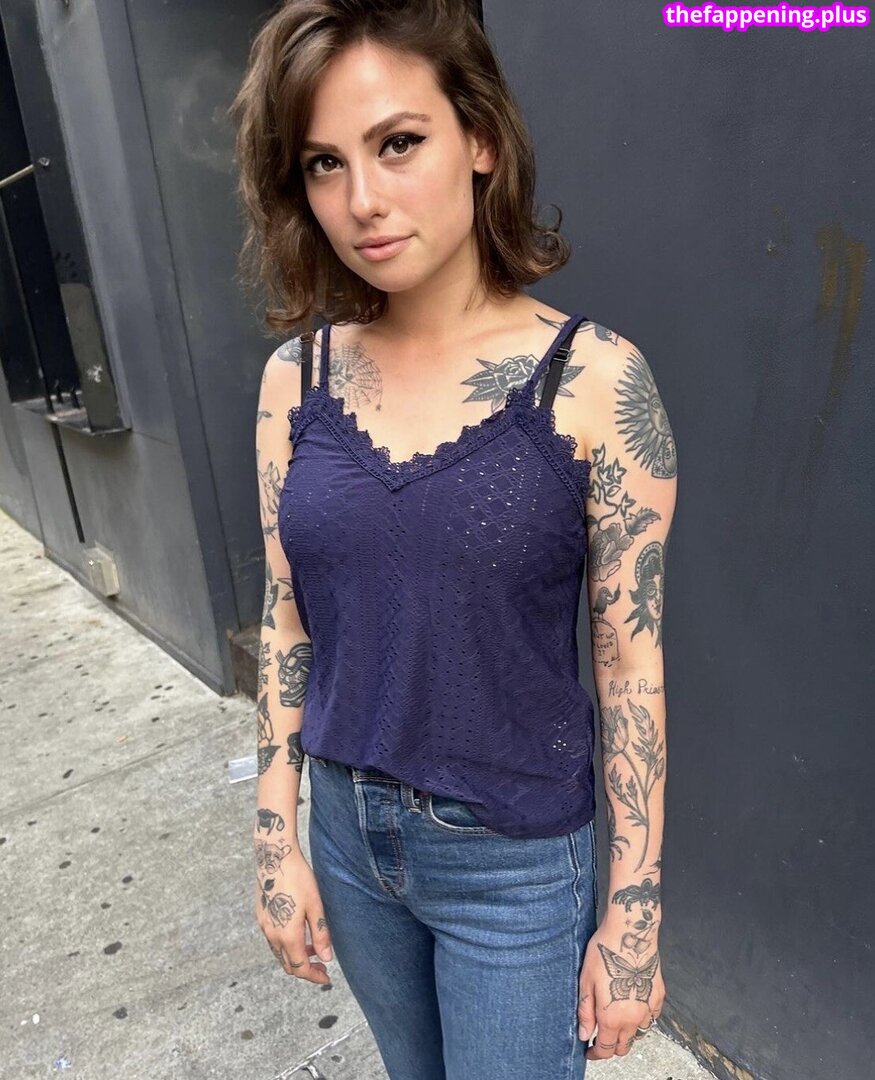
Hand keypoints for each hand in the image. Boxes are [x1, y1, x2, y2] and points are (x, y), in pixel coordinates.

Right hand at [253, 842, 332, 984]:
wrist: (274, 857)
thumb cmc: (298, 878)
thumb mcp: (316, 906)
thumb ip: (320, 934)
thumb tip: (326, 958)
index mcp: (287, 934)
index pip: (300, 967)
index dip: (314, 976)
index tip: (327, 977)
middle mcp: (272, 934)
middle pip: (288, 964)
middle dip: (305, 968)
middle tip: (322, 965)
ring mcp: (263, 926)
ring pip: (279, 953)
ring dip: (295, 956)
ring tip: (314, 947)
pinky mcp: (260, 916)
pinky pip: (273, 940)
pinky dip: (287, 945)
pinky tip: (299, 932)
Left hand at [577, 920, 664, 1059]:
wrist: (630, 933)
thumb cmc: (604, 952)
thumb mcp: (586, 982)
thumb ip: (586, 1012)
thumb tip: (584, 1034)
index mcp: (612, 1017)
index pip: (606, 1049)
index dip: (596, 1054)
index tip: (589, 1051)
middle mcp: (633, 1018)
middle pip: (624, 1046)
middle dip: (611, 1047)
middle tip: (600, 1037)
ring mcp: (649, 1008)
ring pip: (639, 1035)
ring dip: (627, 1035)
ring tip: (616, 1023)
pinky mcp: (659, 996)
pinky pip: (652, 1018)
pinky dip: (643, 1020)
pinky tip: (634, 1009)